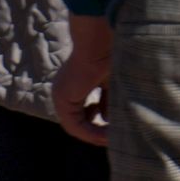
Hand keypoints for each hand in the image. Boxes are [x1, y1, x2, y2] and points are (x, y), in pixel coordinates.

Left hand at [53, 15, 112, 146]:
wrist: (100, 42)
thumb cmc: (111, 55)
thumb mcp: (113, 82)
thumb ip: (111, 100)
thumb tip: (111, 118)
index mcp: (77, 82)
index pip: (87, 107)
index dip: (102, 118)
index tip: (117, 125)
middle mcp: (66, 90)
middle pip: (81, 117)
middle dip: (98, 128)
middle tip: (114, 136)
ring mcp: (62, 96)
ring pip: (77, 124)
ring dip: (95, 134)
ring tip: (112, 138)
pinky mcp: (64, 101)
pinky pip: (75, 126)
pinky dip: (91, 133)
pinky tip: (106, 135)